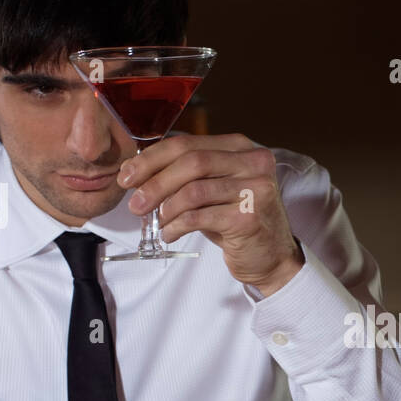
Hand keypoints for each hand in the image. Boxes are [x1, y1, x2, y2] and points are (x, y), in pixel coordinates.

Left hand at [118, 133, 303, 294]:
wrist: (272, 257)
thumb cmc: (237, 220)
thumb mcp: (214, 189)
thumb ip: (186, 173)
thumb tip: (136, 168)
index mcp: (240, 148)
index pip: (187, 144)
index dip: (151, 159)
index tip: (127, 176)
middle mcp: (253, 162)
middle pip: (190, 162)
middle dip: (154, 183)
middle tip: (135, 204)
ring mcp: (255, 189)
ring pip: (193, 191)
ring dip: (165, 208)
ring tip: (157, 222)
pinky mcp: (249, 217)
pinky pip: (199, 217)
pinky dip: (177, 226)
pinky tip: (170, 234)